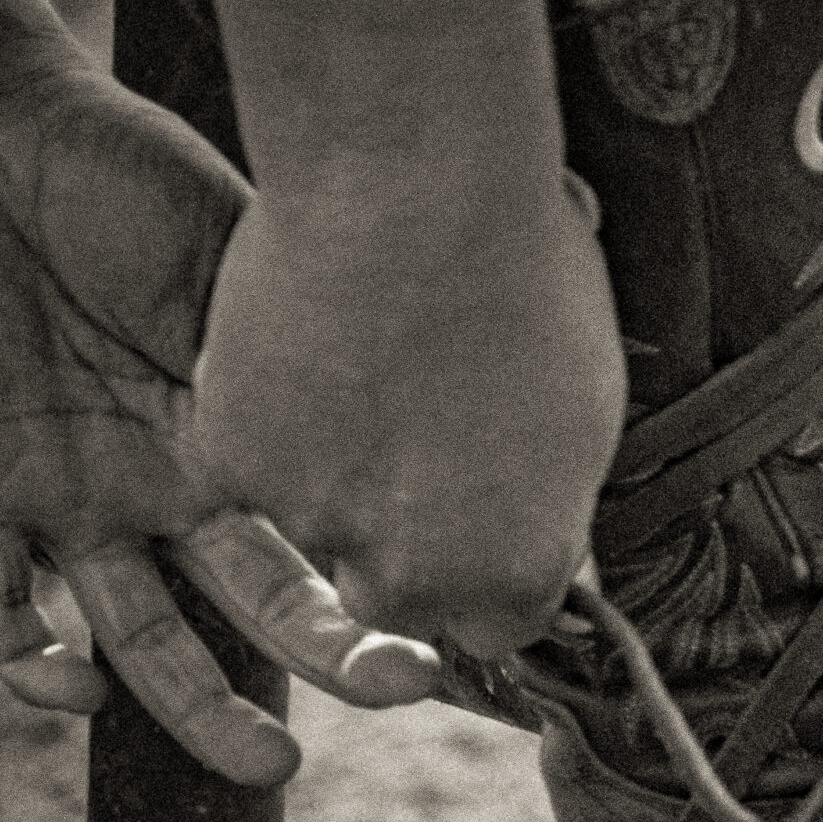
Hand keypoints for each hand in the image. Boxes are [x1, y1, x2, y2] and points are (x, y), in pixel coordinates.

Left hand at [0, 65, 440, 783]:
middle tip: (396, 687)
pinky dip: (39, 665)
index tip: (448, 613)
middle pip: (257, 601)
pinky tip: (84, 688)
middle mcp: (169, 484)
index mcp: (240, 428)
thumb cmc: (114, 172)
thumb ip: (290, 338)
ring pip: (143, 637)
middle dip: (332, 654)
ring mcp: (77, 499)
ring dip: (199, 707)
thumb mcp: (231, 253)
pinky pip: (1, 611)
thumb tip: (401, 394)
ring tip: (267, 760)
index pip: (320, 528)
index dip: (382, 578)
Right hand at [190, 168, 624, 658]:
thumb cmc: (528, 280)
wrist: (419, 192)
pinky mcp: (236, 462)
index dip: (487, 575)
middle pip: (398, 601)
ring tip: (362, 372)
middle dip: (402, 543)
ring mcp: (317, 523)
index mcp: (517, 571)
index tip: (481, 526)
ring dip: (329, 476)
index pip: (498, 629)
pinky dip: (266, 419)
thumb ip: (549, 497)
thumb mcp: (586, 409)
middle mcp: (415, 577)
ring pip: (316, 528)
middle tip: (411, 444)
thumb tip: (541, 519)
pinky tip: (303, 347)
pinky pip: (247, 464)